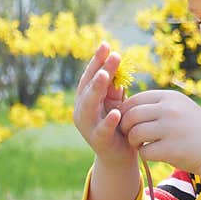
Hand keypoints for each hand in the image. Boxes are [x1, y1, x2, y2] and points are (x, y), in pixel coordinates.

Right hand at [72, 42, 136, 168]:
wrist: (118, 156)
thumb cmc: (118, 125)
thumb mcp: (116, 102)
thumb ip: (114, 88)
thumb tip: (115, 66)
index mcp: (86, 98)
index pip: (90, 75)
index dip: (97, 60)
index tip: (106, 44)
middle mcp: (82, 110)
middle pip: (88, 86)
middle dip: (99, 69)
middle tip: (111, 55)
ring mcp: (87, 126)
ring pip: (89, 105)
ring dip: (97, 89)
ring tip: (106, 75)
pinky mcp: (98, 141)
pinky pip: (102, 130)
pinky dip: (108, 121)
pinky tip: (116, 112)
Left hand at [118, 89, 200, 179]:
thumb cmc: (195, 129)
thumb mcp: (181, 108)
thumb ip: (158, 104)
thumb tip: (126, 106)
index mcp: (171, 97)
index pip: (136, 99)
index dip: (126, 110)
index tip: (127, 120)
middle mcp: (170, 110)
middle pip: (132, 115)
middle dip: (125, 126)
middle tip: (130, 134)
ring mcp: (170, 129)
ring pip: (135, 133)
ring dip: (133, 141)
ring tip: (140, 144)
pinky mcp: (171, 149)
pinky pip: (144, 151)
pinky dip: (144, 154)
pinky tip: (152, 153)